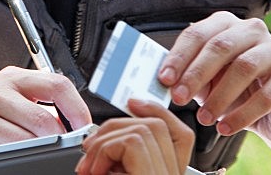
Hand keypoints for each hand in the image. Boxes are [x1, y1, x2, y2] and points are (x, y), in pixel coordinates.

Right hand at [0, 66, 91, 155]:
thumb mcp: (9, 102)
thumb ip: (37, 104)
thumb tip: (73, 122)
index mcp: (12, 78)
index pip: (57, 84)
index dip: (77, 108)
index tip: (83, 126)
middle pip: (45, 119)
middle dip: (57, 140)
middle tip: (57, 147)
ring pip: (29, 139)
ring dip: (36, 151)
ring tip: (26, 150)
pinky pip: (8, 151)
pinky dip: (14, 157)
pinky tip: (6, 153)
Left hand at [74, 99, 193, 174]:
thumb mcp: (115, 172)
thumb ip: (121, 156)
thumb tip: (107, 134)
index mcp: (168, 174)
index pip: (180, 134)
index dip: (158, 111)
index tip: (133, 102)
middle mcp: (172, 174)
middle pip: (156, 126)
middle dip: (116, 126)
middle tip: (89, 150)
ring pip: (142, 129)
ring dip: (105, 143)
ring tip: (90, 168)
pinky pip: (132, 142)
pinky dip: (105, 152)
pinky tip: (96, 173)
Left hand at [157, 11, 270, 144]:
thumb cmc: (240, 93)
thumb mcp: (209, 83)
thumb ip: (189, 77)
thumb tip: (162, 81)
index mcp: (228, 25)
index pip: (199, 33)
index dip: (179, 56)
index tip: (164, 78)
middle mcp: (254, 30)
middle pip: (220, 46)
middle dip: (196, 74)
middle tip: (179, 98)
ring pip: (243, 68)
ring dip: (219, 97)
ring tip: (204, 118)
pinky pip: (266, 95)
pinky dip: (242, 114)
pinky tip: (226, 127)